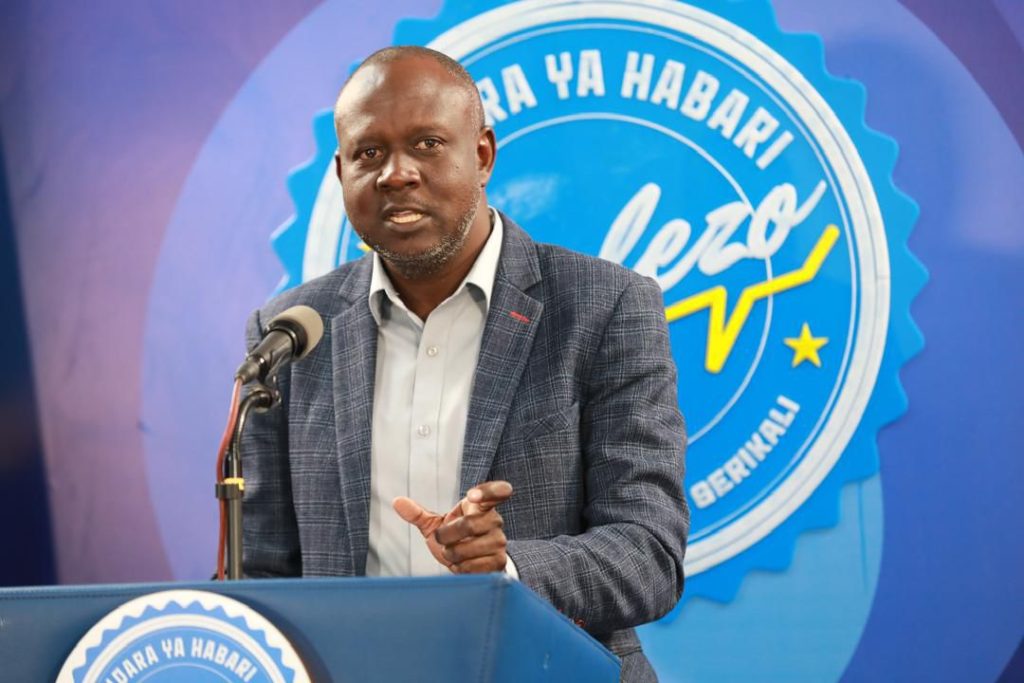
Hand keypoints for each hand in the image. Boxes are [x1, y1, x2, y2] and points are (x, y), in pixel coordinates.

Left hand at [393, 481, 512, 573]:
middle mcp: (494, 521)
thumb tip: (397, 501)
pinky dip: (460, 568)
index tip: (471, 496)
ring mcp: (499, 542)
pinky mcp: (499, 562)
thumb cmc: (455, 540)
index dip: (487, 491)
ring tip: (453, 553)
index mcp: (480, 506)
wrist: (473, 564)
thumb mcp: (436, 526)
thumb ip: (418, 514)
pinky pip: (474, 566)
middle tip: (443, 540)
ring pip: (469, 548)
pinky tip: (461, 565)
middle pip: (471, 524)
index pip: (497, 491)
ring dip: (452, 554)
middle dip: (447, 536)